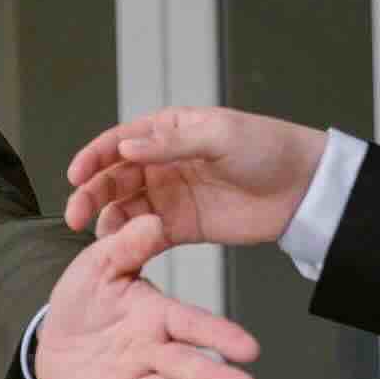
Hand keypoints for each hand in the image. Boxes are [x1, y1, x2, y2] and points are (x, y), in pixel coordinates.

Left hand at [34, 227, 261, 378]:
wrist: (49, 340)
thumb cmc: (84, 302)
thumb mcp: (99, 266)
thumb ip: (125, 246)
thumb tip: (152, 220)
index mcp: (157, 317)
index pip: (193, 325)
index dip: (220, 337)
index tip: (249, 349)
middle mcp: (152, 353)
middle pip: (187, 366)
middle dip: (216, 378)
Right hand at [63, 107, 330, 247]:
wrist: (303, 189)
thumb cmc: (269, 150)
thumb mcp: (220, 136)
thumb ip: (171, 142)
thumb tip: (126, 148)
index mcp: (169, 131)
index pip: (119, 142)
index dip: (93, 157)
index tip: (75, 175)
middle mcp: (162, 162)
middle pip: (113, 177)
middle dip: (91, 194)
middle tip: (77, 213)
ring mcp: (169, 195)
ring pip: (123, 206)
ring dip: (106, 218)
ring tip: (98, 235)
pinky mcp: (179, 226)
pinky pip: (144, 233)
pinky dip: (129, 240)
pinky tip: (121, 247)